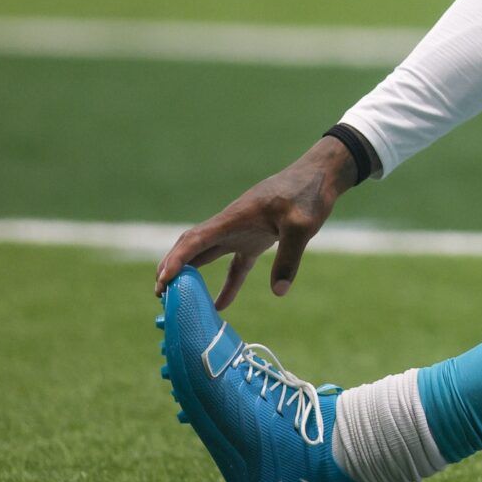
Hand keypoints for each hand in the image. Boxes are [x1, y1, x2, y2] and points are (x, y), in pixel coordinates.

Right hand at [154, 136, 357, 308]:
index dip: (176, 260)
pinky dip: (227, 284)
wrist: (321, 175)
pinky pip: (235, 265)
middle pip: (192, 247)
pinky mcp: (257, 238)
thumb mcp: (302, 226)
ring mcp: (242, 231)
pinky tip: (221, 305)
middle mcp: (231, 225)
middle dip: (173, 269)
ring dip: (192, 275)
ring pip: (208, 255)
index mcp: (234, 218)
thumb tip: (278, 291)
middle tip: (160, 296)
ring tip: (177, 300)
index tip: (162, 281)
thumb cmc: (309, 194)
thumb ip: (289, 258)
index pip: (196, 240)